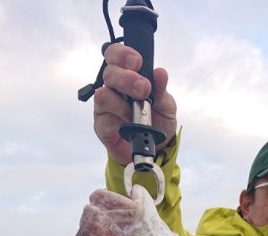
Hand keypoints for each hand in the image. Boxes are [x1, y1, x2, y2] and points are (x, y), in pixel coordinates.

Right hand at [93, 43, 176, 165]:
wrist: (155, 149)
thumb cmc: (158, 121)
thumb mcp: (166, 106)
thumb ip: (161, 90)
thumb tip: (160, 73)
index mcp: (127, 75)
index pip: (116, 55)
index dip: (123, 54)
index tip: (138, 61)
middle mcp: (113, 88)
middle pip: (109, 73)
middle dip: (127, 78)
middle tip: (144, 89)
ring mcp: (105, 107)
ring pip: (103, 95)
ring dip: (122, 103)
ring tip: (136, 112)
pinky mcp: (101, 125)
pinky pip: (102, 119)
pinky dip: (117, 121)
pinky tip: (128, 126)